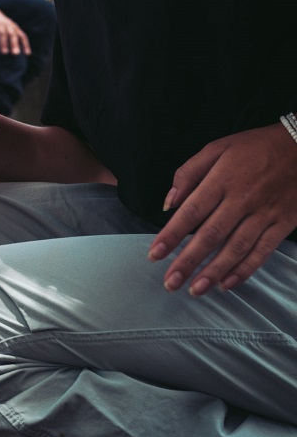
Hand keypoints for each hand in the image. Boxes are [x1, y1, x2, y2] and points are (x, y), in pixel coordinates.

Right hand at [0, 9, 30, 56]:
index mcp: (14, 28)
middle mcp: (8, 25)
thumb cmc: (1, 25)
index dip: (25, 44)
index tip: (27, 54)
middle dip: (14, 44)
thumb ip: (14, 38)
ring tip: (4, 53)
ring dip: (3, 43)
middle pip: (12, 34)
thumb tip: (17, 53)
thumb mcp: (9, 28)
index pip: (22, 36)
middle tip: (16, 53)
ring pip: (2, 33)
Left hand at [148, 124, 296, 294]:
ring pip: (236, 248)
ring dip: (214, 272)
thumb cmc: (255, 147)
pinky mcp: (282, 223)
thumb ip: (189, 173)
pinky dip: (244, 270)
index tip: (154, 255)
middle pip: (211, 235)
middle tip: (170, 283)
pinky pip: (262, 251)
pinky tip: (226, 284)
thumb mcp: (218, 148)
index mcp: (221, 179)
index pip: (191, 212)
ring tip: (195, 290)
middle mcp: (242, 199)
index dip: (171, 235)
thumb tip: (169, 203)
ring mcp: (264, 213)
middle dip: (188, 262)